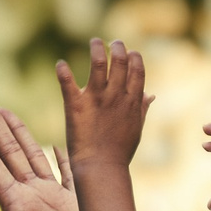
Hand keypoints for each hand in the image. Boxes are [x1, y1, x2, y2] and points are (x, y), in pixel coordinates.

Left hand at [0, 96, 102, 210]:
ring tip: (5, 110)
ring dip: (19, 132)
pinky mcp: (79, 207)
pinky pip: (70, 173)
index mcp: (15, 208)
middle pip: (8, 151)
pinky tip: (56, 141)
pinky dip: (63, 155)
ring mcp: (55, 201)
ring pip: (34, 155)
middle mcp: (31, 200)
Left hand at [57, 38, 151, 173]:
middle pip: (120, 61)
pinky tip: (60, 64)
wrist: (101, 168)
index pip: (137, 69)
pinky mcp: (76, 106)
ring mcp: (96, 99)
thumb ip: (142, 108)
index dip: (135, 57)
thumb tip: (151, 95)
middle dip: (118, 47)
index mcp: (132, 101)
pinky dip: (62, 72)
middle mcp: (116, 96)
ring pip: (98, 63)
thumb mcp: (136, 128)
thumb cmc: (120, 152)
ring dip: (96, 49)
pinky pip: (67, 83)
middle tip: (113, 43)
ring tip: (95, 42)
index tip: (131, 52)